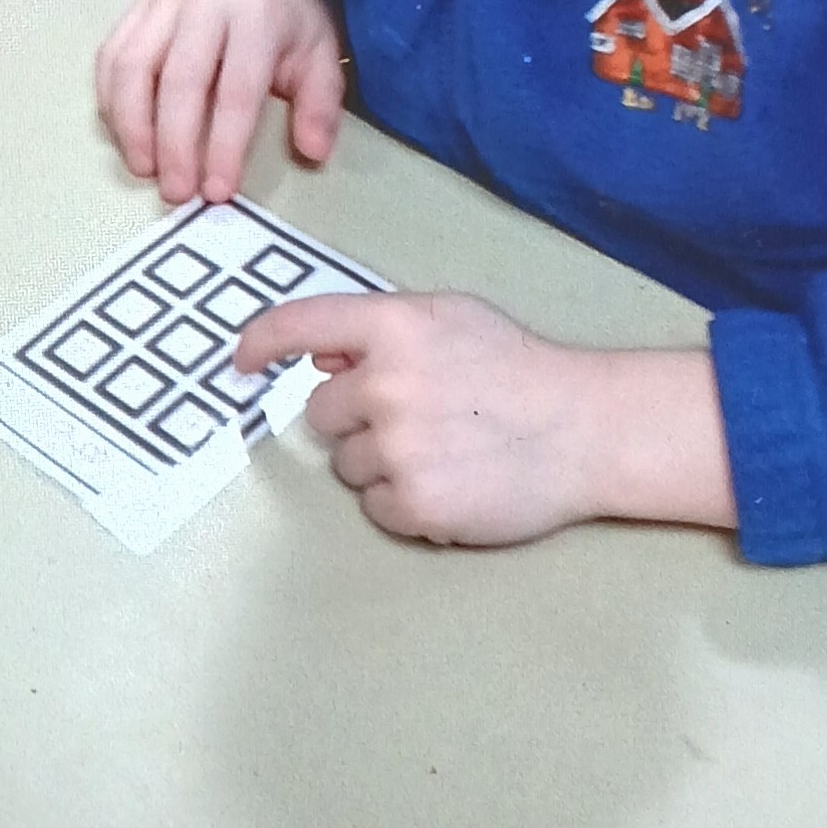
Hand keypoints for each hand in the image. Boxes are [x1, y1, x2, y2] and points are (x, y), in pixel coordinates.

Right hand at [95, 0, 345, 204]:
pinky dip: (111, 102)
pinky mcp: (138, 8)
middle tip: (176, 191)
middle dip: (174, 144)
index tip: (217, 190)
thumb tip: (312, 151)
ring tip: (145, 168)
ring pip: (132, 67)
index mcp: (257, 16)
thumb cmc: (288, 30)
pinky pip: (111, 57)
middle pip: (179, 80)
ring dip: (132, 126)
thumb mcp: (321, 61)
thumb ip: (320, 106)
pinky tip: (124, 136)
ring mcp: (164, 1)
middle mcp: (205, 2)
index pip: (236, 89)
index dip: (224, 145)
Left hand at [238, 294, 735, 546]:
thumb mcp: (447, 319)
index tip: (241, 362)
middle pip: (321, 414)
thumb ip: (379, 330)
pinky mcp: (416, 504)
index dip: (261, 341)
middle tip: (417, 417)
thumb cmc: (515, 366)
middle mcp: (386, 384)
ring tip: (444, 449)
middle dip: (356, 418)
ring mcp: (399, 448)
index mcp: (392, 327)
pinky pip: (376, 508)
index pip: (299, 324)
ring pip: (347, 465)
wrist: (584, 427)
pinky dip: (405, 504)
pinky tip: (451, 481)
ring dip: (382, 463)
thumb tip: (320, 357)